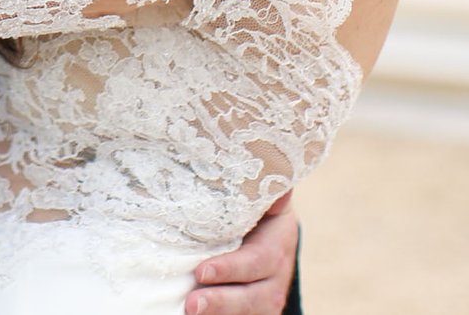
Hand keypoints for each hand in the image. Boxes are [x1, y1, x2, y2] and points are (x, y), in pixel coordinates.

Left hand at [183, 193, 297, 314]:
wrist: (270, 237)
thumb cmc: (256, 212)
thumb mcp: (263, 199)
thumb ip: (264, 189)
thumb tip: (268, 167)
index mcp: (277, 246)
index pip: (258, 260)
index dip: (232, 268)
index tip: (202, 272)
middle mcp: (276, 278)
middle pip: (253, 296)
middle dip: (222, 301)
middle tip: (191, 303)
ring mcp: (265, 299)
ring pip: (249, 312)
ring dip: (220, 313)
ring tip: (190, 310)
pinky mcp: (254, 312)